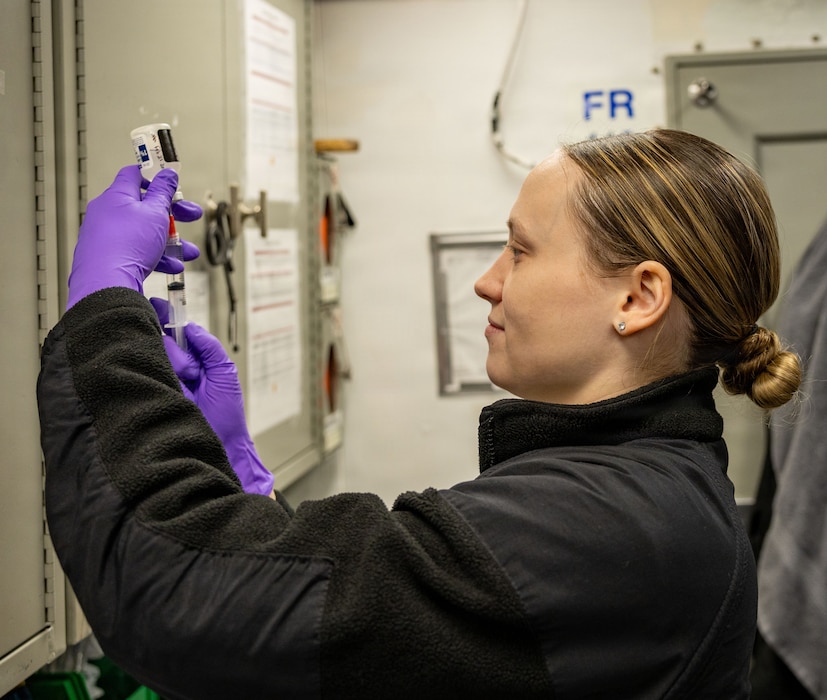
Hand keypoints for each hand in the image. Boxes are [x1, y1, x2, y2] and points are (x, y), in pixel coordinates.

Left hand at [67, 165, 201, 308]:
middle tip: (189, 216)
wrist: (106, 283)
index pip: (134, 175)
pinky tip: (170, 266)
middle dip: (172, 215)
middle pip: (144, 207)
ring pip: (142, 233)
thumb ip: (163, 191)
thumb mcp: (155, 213)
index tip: (170, 181)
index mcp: (116, 196)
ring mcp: (104, 236)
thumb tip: (167, 174)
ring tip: (187, 252)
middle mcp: (107, 213)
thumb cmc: (126, 246)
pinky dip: (154, 256)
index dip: (154, 176)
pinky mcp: (106, 257)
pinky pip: (134, 251)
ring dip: (168, 241)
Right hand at [151, 298, 274, 496]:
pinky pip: (152, 370)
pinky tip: (179, 384)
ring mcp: (161, 379)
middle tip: (193, 372)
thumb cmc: (225, 413)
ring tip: (191, 386)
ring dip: (179, 365)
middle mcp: (173, 368)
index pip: (174, 332)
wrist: (221, 444)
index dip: (165, 317)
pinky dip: (165, 371)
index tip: (155, 304)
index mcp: (192, 360)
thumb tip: (189, 326)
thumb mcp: (224, 373)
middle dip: (180, 351)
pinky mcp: (152, 392)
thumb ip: (209, 347)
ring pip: (158, 354)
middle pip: (164, 340)